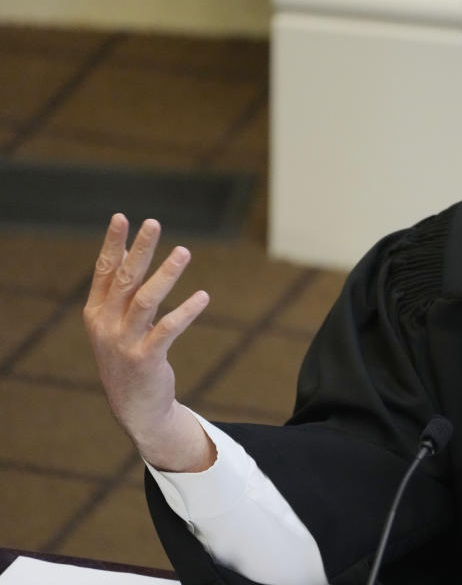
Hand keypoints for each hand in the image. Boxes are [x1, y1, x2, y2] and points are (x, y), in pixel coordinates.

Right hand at [83, 214, 213, 471]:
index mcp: (96, 312)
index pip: (103, 270)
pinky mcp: (145, 358)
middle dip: (140, 249)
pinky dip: (186, 311)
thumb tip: (127, 248)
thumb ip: (119, 288)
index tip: (122, 217)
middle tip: (154, 223)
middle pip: (124, 279)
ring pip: (145, 300)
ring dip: (166, 274)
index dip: (112, 243)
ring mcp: (123, 342)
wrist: (134, 406)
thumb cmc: (128, 354)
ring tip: (184, 251)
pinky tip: (203, 296)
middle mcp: (105, 325)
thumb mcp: (115, 321)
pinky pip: (168, 329)